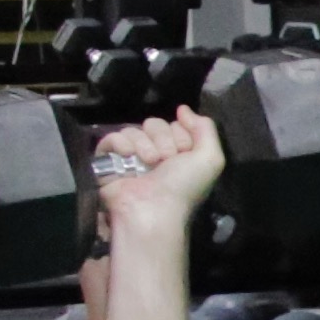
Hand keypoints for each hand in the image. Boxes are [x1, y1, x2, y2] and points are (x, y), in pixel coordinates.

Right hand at [95, 108, 223, 227]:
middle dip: (163, 139)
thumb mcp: (210, 158)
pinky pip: (112, 138)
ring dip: (144, 144)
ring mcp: (131, 158)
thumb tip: (183, 109)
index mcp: (178, 154)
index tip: (184, 153)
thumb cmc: (184, 186)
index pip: (175, 125)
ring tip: (148, 163)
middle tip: (165, 160)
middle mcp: (155, 154)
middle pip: (154, 124)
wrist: (153, 210)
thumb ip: (205, 128)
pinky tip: (127, 155)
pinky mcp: (109, 162)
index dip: (181, 135)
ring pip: (134, 130)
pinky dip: (120, 143)